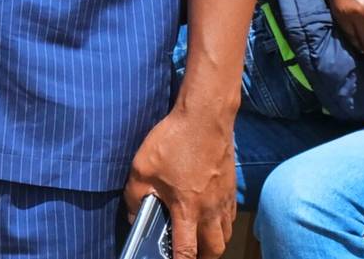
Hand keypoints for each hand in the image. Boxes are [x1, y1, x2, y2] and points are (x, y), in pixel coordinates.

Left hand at [124, 107, 235, 258]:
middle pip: (214, 249)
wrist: (206, 118)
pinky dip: (222, 225)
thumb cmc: (174, 141)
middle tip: (189, 256)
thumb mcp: (142, 168)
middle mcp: (210, 209)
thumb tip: (132, 215)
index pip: (187, 250)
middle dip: (202, 257)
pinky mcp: (231, 188)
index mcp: (188, 209)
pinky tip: (210, 218)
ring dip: (214, 243)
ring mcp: (224, 199)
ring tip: (200, 242)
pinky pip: (230, 217)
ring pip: (225, 234)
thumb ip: (135, 195)